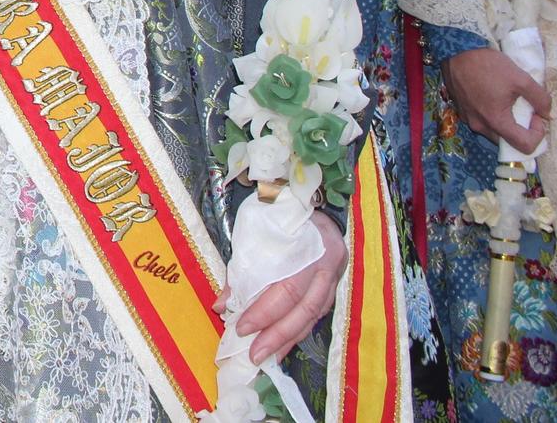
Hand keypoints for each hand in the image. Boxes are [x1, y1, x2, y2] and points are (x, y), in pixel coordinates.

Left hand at [216, 212, 346, 364]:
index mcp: (310, 245)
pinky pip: (316, 314)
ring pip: (313, 316)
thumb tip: (221, 306)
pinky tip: (282, 345)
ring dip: (288, 339)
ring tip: (267, 358)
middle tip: (254, 354)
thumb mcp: (256, 230)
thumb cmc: (278, 213)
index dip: (264, 311)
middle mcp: (328, 264)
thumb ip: (241, 268)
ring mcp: (335, 277)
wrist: (309, 199)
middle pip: (303, 308)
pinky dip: (298, 330)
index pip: (288, 287)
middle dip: (277, 335)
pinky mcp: (333, 286)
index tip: (241, 326)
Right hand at [443, 47, 549, 152]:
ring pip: (494, 132)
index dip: (538, 134)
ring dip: (507, 123)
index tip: (537, 115)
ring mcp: (468, 119)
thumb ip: (540, 98)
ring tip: (509, 101)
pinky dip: (493, 115)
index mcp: (496, 121)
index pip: (524, 146)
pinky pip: (482, 121)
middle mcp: (479, 126)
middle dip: (522, 130)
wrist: (456, 50)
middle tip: (525, 109)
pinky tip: (493, 96)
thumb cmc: (488, 65)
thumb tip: (547, 113)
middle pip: (508, 141)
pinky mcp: (462, 111)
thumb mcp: (521, 78)